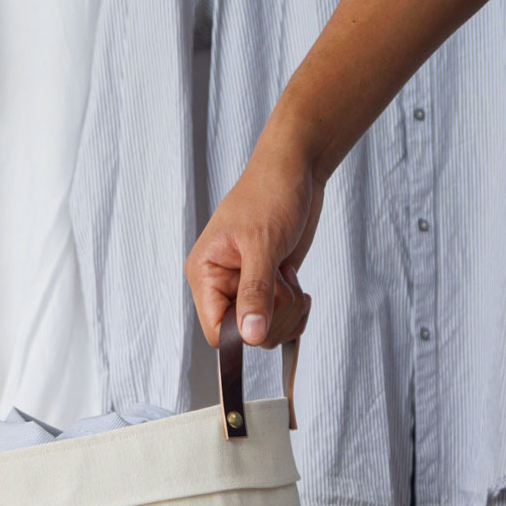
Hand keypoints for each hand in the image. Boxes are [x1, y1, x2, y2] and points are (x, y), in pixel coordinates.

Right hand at [185, 139, 322, 349]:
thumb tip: (250, 336)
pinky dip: (298, 313)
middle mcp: (222, 286)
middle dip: (275, 316)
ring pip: (268, 331)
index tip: (267, 313)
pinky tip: (299, 288)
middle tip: (282, 280)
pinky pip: (283, 323)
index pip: (216, 331)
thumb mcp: (262, 244)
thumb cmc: (270, 192)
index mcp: (206, 275)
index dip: (243, 333)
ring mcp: (247, 289)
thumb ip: (255, 293)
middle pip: (246, 336)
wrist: (296, 168)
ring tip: (288, 274)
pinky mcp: (270, 289)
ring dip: (289, 311)